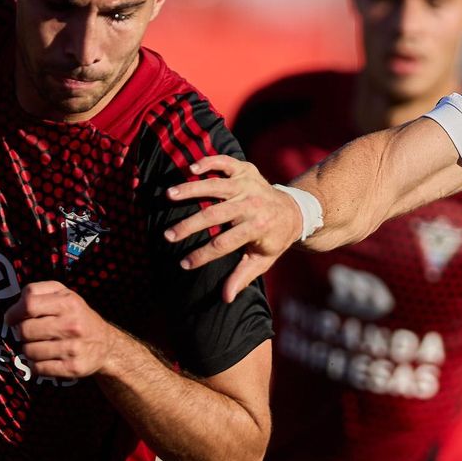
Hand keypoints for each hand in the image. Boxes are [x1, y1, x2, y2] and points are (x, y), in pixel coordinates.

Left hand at [5, 281, 125, 379]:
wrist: (106, 344)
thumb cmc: (77, 316)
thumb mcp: (64, 294)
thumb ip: (37, 291)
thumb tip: (13, 310)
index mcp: (68, 303)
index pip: (29, 305)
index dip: (14, 312)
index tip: (11, 318)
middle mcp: (72, 325)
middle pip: (25, 330)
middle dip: (22, 333)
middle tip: (30, 333)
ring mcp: (72, 348)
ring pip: (29, 351)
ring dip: (29, 350)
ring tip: (40, 345)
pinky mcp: (72, 368)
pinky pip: (38, 368)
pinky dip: (36, 365)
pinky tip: (45, 359)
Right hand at [163, 154, 303, 302]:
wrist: (293, 211)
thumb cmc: (273, 239)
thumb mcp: (262, 260)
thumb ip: (243, 277)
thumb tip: (226, 298)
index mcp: (257, 228)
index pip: (224, 243)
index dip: (203, 255)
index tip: (184, 264)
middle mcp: (252, 204)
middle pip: (215, 214)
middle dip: (190, 225)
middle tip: (168, 235)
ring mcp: (249, 184)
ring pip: (216, 185)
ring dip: (192, 189)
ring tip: (169, 194)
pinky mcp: (246, 170)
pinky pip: (226, 162)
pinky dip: (209, 162)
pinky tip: (191, 168)